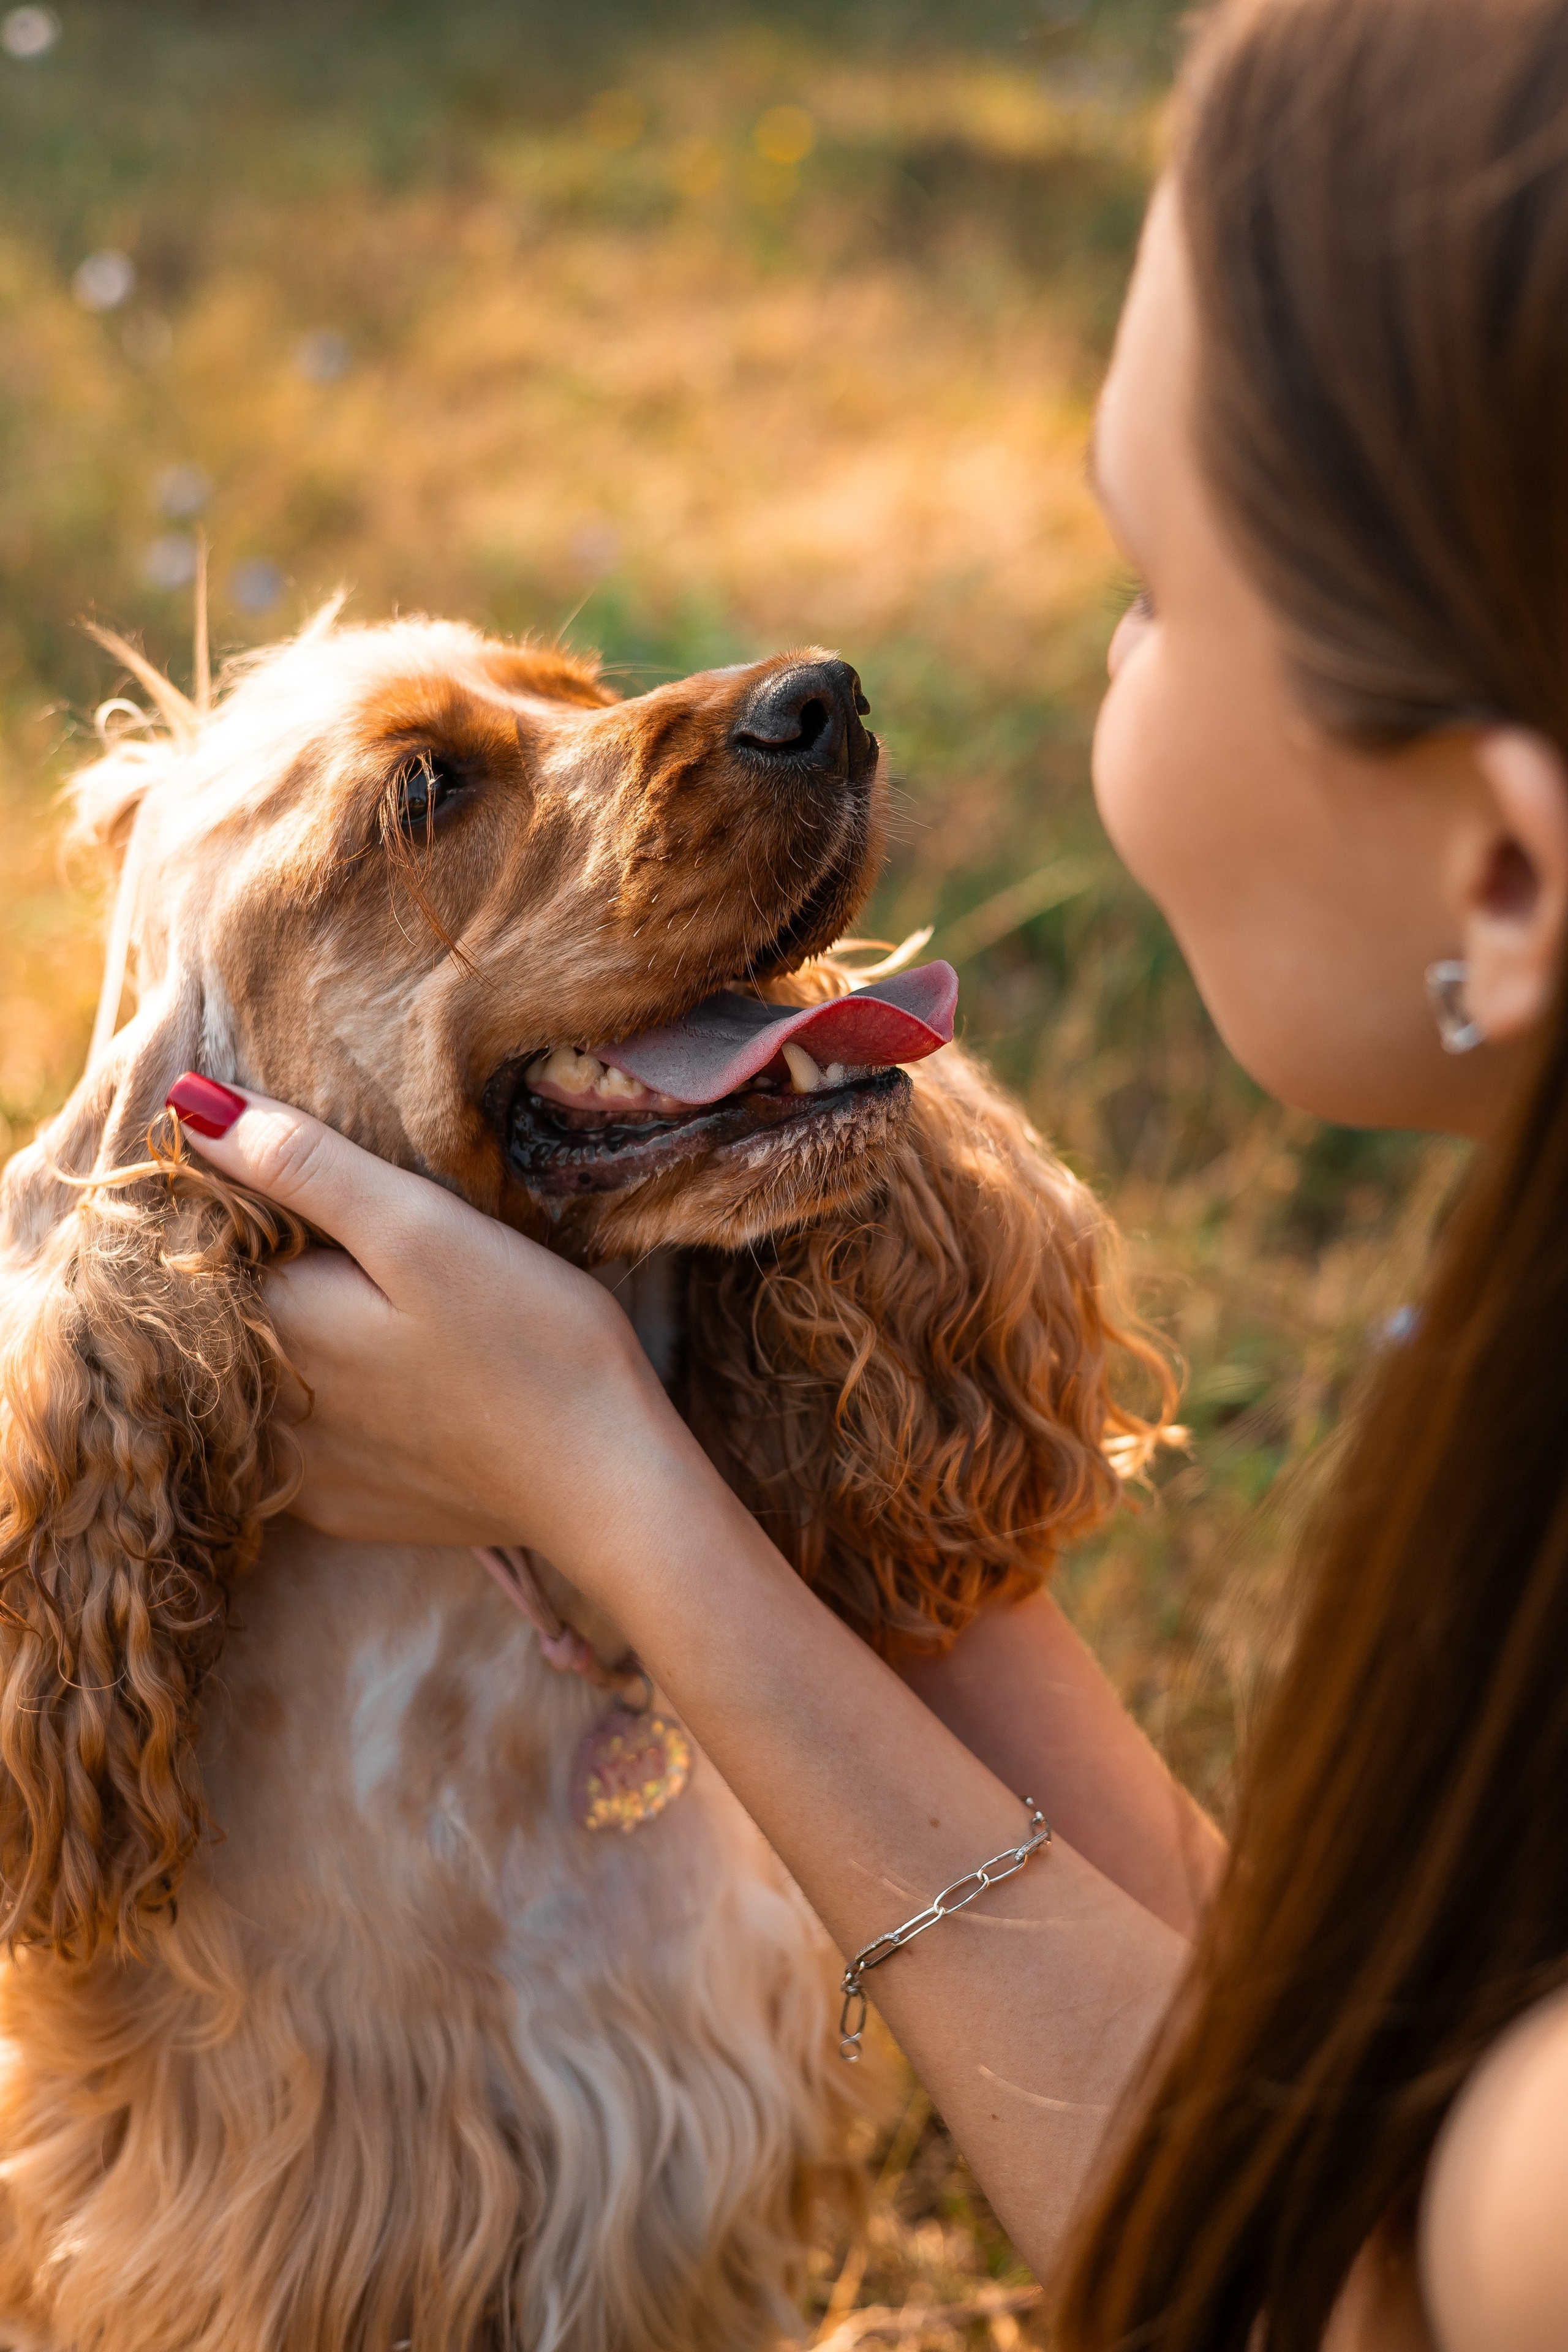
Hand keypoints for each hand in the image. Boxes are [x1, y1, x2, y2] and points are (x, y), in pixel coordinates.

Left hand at [165, 1078, 693, 1562]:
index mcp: (278, 1322)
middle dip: (269, 1269)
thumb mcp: (423, 1229)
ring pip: (259, 1380)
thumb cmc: (532, 1342)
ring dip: (292, 1342)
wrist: (610, 1483)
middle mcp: (265, 1406)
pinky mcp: (344, 1507)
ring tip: (381, 1316)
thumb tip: (191, 1103)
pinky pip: (300, 1444)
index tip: (321, 1189)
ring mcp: (303, 1471)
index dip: (246, 1198)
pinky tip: (389, 1388)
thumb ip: (304, 1166)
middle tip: (367, 1248)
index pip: (209, 1242)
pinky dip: (323, 1408)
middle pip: (230, 1313)